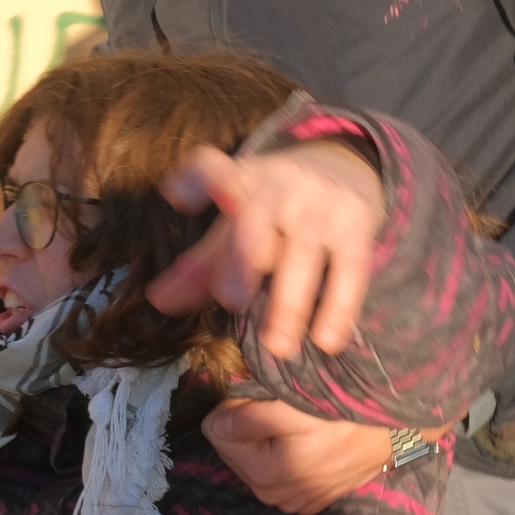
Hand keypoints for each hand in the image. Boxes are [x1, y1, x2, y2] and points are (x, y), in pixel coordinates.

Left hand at [150, 140, 381, 359]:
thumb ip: (198, 266)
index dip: (195, 179)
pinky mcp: (357, 226)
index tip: (177, 196)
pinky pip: (351, 268)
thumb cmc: (273, 211)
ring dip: (290, 301)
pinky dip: (339, 305)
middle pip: (258, 218)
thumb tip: (158, 301)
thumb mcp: (234, 227)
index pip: (214, 169)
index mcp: (241, 181)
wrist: (345, 167)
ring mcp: (321, 204)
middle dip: (243, 257)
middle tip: (231, 300)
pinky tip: (327, 341)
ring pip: (304, 250)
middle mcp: (280, 186)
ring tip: (279, 347)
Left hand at [203, 400, 392, 514]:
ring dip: (266, 439)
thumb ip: (249, 418)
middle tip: (286, 411)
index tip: (267, 398)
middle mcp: (271, 496)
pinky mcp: (307, 501)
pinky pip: (275, 471)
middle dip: (249, 426)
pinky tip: (309, 444)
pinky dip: (284, 454)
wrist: (398, 432)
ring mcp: (291, 502)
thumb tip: (213, 425)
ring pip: (251, 458)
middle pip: (232, 447)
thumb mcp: (296, 407)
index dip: (237, 407)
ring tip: (300, 427)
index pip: (216, 431)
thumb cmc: (347, 414)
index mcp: (263, 474)